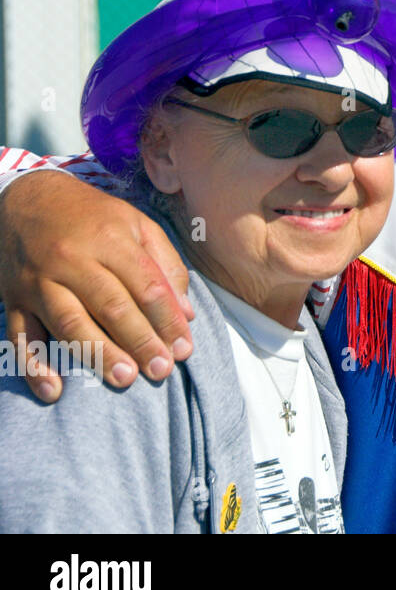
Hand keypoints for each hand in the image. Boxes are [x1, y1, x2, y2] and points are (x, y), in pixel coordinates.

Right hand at [0, 171, 193, 400]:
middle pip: (111, 306)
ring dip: (97, 354)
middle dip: (139, 342)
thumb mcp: (137, 225)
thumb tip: (185, 313)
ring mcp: (39, 281)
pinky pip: (20, 335)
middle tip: (161, 371)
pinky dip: (34, 365)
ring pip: (69, 322)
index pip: (147, 286)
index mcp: (110, 239)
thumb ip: (166, 265)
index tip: (184, 348)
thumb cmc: (93, 217)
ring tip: (124, 379)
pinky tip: (53, 389)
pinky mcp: (13, 298)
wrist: (26, 199)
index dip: (168, 320)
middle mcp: (72, 260)